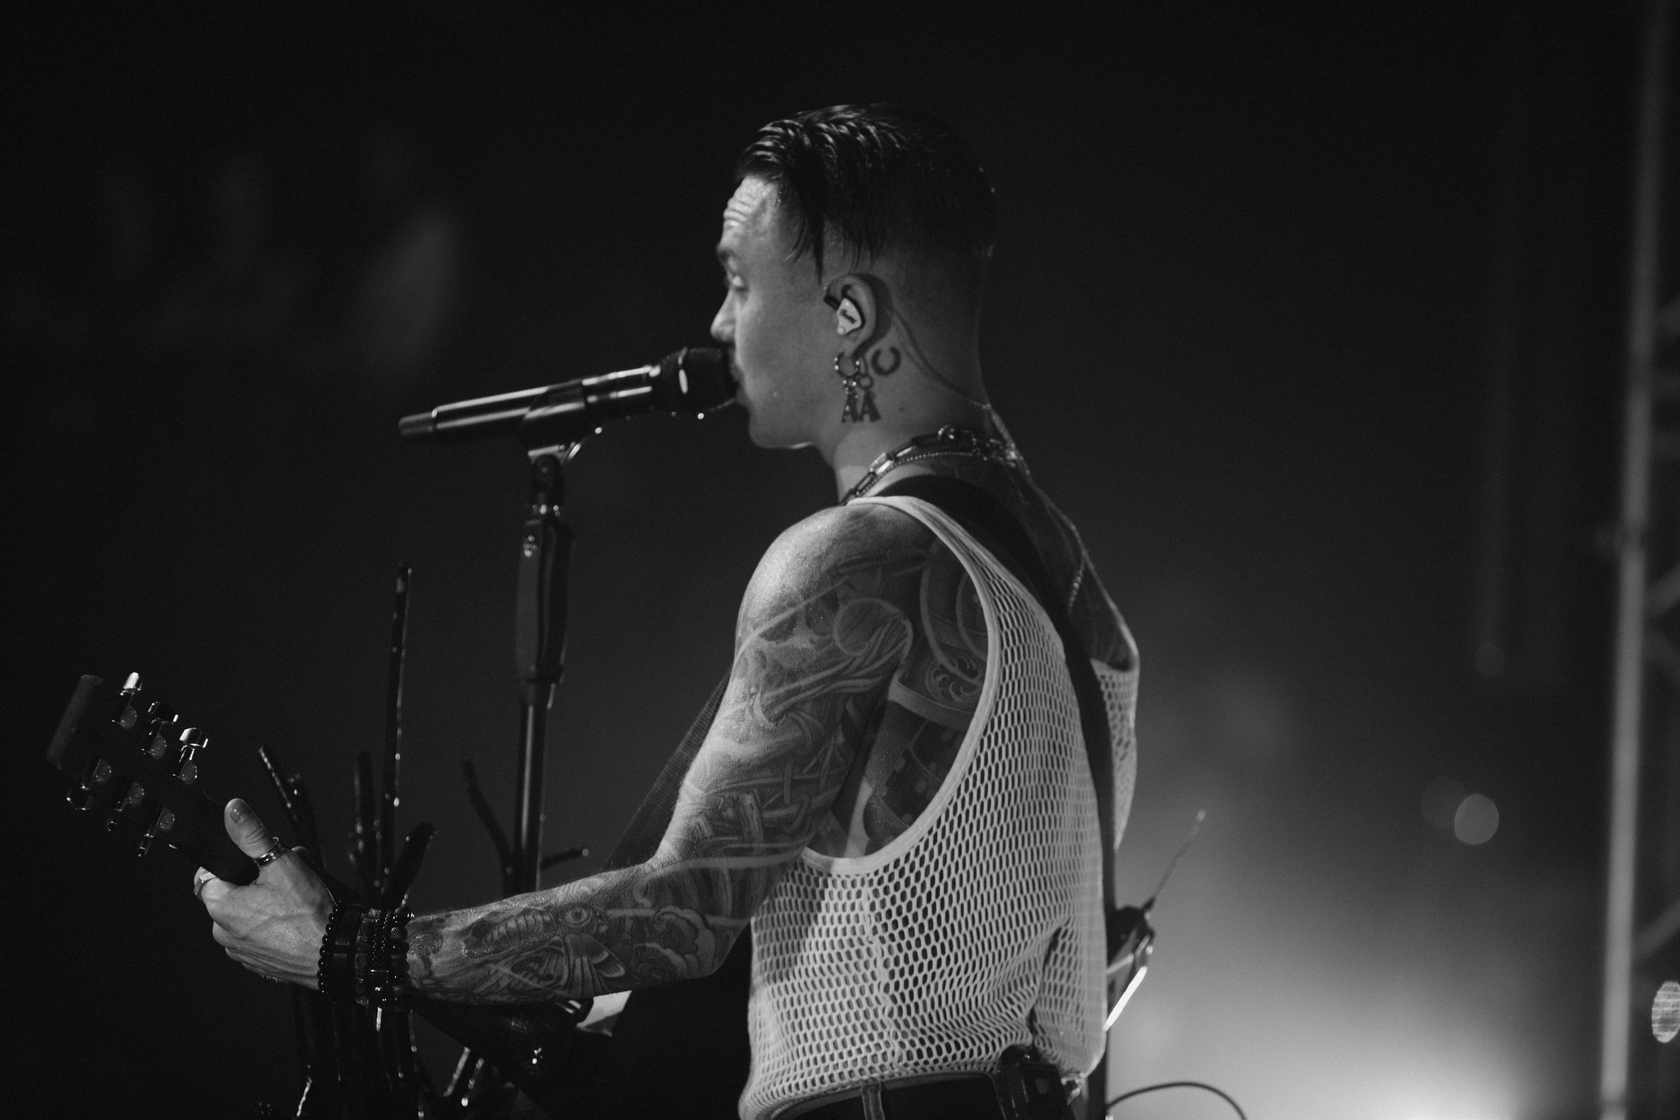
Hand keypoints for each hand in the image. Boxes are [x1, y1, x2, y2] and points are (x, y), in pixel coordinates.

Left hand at [196, 798, 332, 987]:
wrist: (332, 953)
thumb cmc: (307, 913)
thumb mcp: (281, 862)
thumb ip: (252, 834)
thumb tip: (233, 810)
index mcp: (221, 907)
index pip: (208, 876)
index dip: (232, 863)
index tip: (255, 861)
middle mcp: (223, 932)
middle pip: (231, 895)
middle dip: (255, 881)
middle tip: (283, 876)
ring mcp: (240, 951)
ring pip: (246, 916)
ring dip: (264, 905)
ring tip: (295, 897)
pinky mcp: (258, 963)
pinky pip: (258, 937)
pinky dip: (272, 928)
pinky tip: (294, 920)